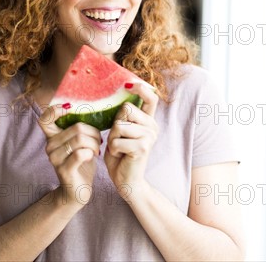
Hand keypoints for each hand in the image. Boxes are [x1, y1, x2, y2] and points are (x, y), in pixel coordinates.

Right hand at [38, 104, 101, 207]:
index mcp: (52, 137)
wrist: (78, 191)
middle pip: (75, 127)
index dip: (55, 110)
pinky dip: (91, 153)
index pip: (44, 118)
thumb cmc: (81, 163)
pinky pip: (81, 153)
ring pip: (80, 139)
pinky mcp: (64, 170)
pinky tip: (93, 157)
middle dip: (93, 132)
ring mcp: (55, 159)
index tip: (71, 110)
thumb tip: (91, 108)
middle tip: (99, 140)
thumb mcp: (78, 142)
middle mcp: (50, 147)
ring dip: (94, 143)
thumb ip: (78, 128)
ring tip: (97, 149)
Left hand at [104, 82, 158, 198]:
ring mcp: (149, 136)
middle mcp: (152, 126)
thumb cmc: (120, 154)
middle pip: (126, 109)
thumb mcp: (120, 130)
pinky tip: (120, 155)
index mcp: (148, 120)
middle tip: (118, 139)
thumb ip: (122, 116)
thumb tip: (118, 96)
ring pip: (119, 125)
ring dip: (112, 138)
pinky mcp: (143, 147)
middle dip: (115, 124)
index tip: (128, 84)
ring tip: (118, 148)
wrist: (126, 180)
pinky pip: (117, 140)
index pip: (151, 97)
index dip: (140, 88)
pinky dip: (113, 149)